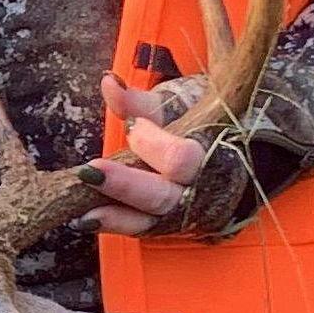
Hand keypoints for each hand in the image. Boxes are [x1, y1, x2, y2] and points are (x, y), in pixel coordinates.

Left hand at [91, 80, 211, 236]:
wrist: (232, 150)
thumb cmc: (202, 120)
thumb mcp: (177, 104)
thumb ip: (140, 100)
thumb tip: (109, 83)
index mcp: (211, 154)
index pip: (181, 159)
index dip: (152, 145)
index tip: (132, 127)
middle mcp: (201, 190)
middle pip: (162, 196)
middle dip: (125, 185)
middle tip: (90, 172)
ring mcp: (187, 213)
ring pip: (150, 220)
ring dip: (114, 216)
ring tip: (81, 211)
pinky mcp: (172, 226)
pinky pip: (141, 229)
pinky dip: (113, 224)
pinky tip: (83, 220)